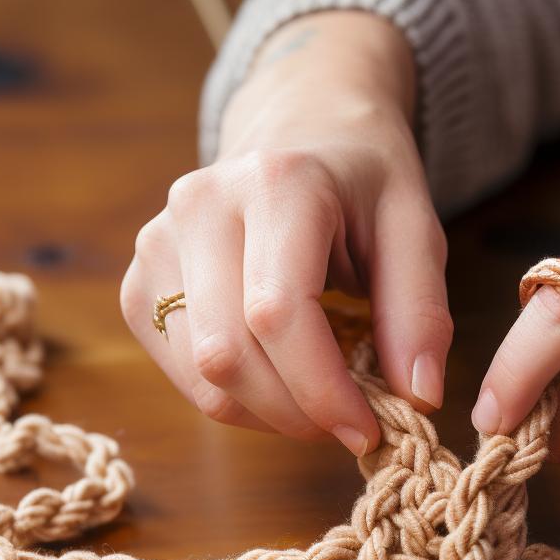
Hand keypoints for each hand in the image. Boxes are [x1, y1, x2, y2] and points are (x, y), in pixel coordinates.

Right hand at [120, 11, 451, 455]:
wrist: (301, 129)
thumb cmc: (363, 183)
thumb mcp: (415, 230)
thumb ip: (419, 312)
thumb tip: (418, 399)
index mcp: (276, 183)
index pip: (277, 313)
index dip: (323, 391)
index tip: (370, 430)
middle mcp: (200, 206)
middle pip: (228, 355)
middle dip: (297, 413)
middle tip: (351, 422)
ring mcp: (158, 241)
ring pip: (199, 375)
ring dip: (268, 413)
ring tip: (320, 397)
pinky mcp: (141, 280)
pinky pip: (180, 372)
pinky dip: (236, 398)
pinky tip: (279, 378)